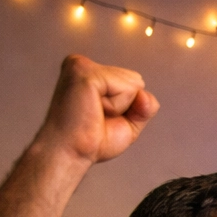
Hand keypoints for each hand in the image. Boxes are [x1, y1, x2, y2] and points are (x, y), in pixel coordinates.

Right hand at [32, 55, 157, 165]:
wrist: (70, 153)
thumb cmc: (91, 140)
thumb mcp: (128, 122)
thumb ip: (145, 106)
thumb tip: (145, 94)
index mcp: (89, 71)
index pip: (134, 82)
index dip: (127, 108)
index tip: (100, 117)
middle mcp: (82, 63)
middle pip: (136, 81)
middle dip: (126, 107)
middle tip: (97, 117)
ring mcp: (82, 65)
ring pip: (134, 84)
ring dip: (120, 108)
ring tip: (94, 114)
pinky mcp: (85, 72)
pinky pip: (127, 89)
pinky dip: (117, 107)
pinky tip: (94, 111)